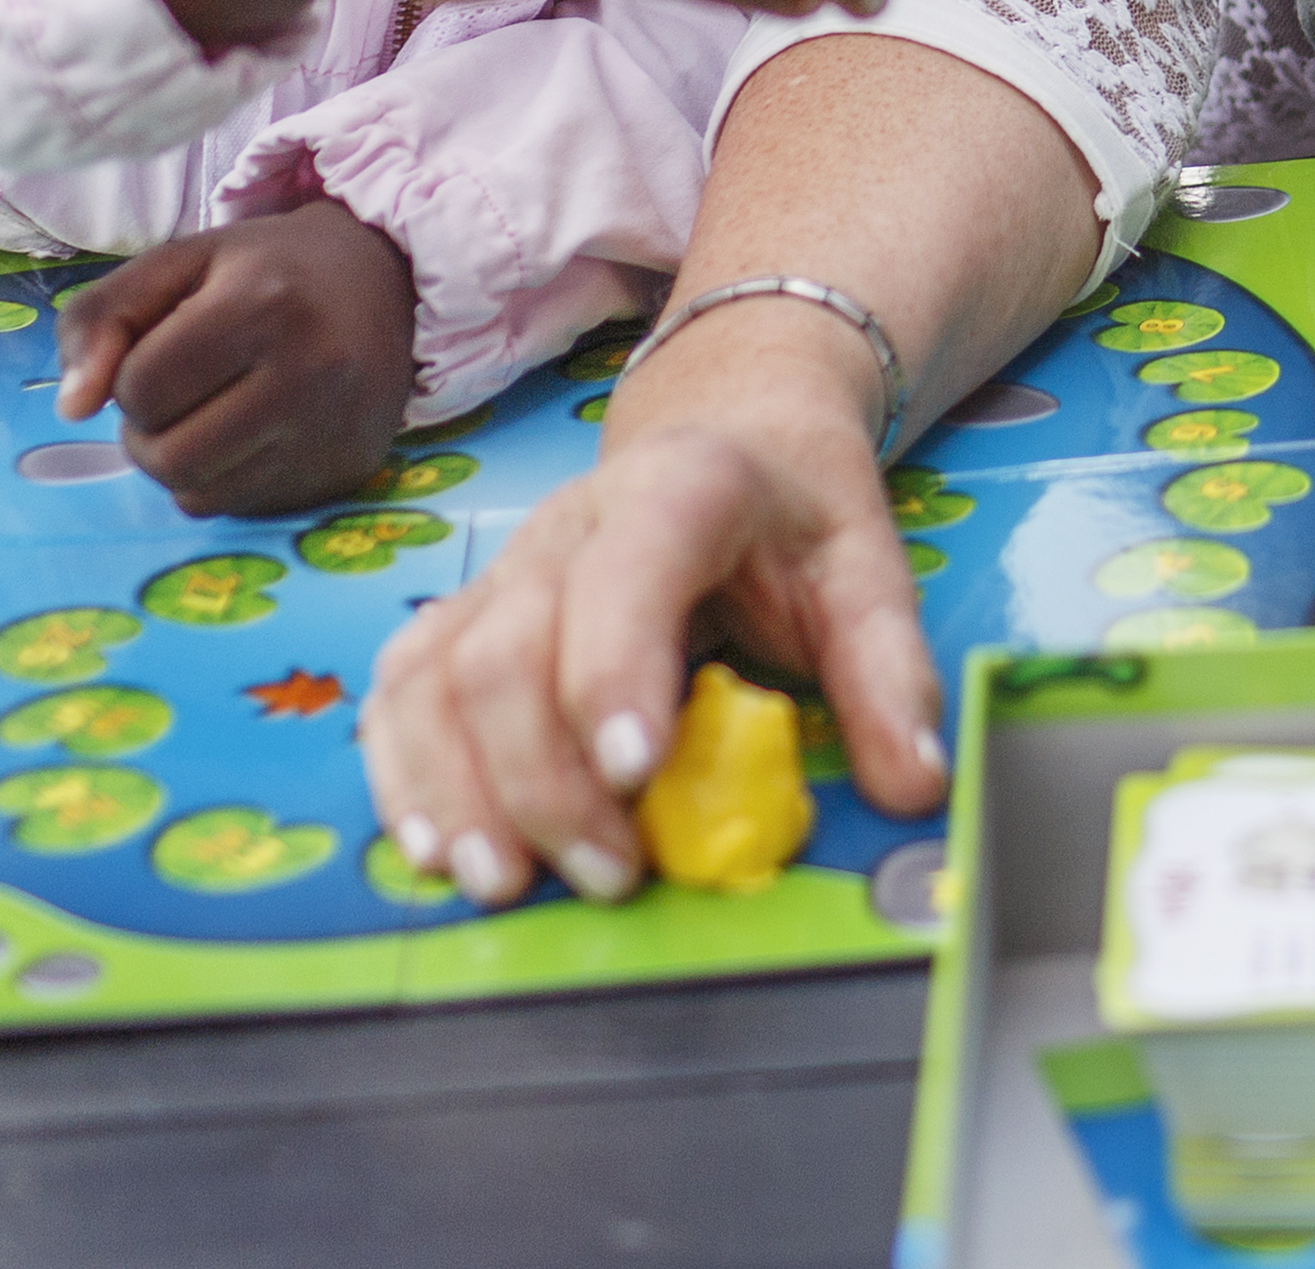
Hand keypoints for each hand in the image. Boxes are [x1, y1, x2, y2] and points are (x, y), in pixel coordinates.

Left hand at [53, 201, 417, 515]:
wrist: (386, 282)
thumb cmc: (269, 268)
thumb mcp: (180, 262)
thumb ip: (102, 317)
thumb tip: (71, 408)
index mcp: (265, 304)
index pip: (142, 387)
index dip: (129, 374)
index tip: (163, 348)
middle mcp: (310, 375)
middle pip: (168, 456)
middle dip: (147, 431)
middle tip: (174, 395)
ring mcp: (333, 432)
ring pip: (199, 495)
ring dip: (180, 463)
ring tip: (205, 416)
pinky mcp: (345, 473)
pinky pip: (241, 509)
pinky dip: (224, 480)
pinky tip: (248, 436)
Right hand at [356, 297, 944, 907]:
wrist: (732, 432)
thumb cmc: (794, 514)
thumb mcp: (865, 571)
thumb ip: (889, 673)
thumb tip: (913, 784)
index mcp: (679, 491)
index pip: (626, 573)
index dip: (615, 671)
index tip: (633, 776)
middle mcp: (569, 525)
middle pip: (511, 647)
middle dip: (544, 777)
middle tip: (610, 873)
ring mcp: (504, 572)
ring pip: (435, 675)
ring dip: (457, 790)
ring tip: (504, 882)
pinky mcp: (464, 617)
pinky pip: (400, 691)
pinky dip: (403, 773)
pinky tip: (434, 847)